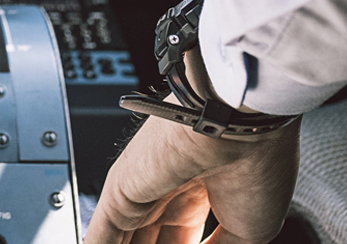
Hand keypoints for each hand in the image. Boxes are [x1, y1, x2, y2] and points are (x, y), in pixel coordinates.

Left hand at [85, 98, 299, 243]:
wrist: (239, 125)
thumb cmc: (256, 163)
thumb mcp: (247, 229)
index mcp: (200, 193)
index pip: (178, 239)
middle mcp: (167, 191)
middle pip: (150, 242)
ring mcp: (141, 192)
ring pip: (123, 242)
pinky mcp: (118, 192)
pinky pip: (101, 235)